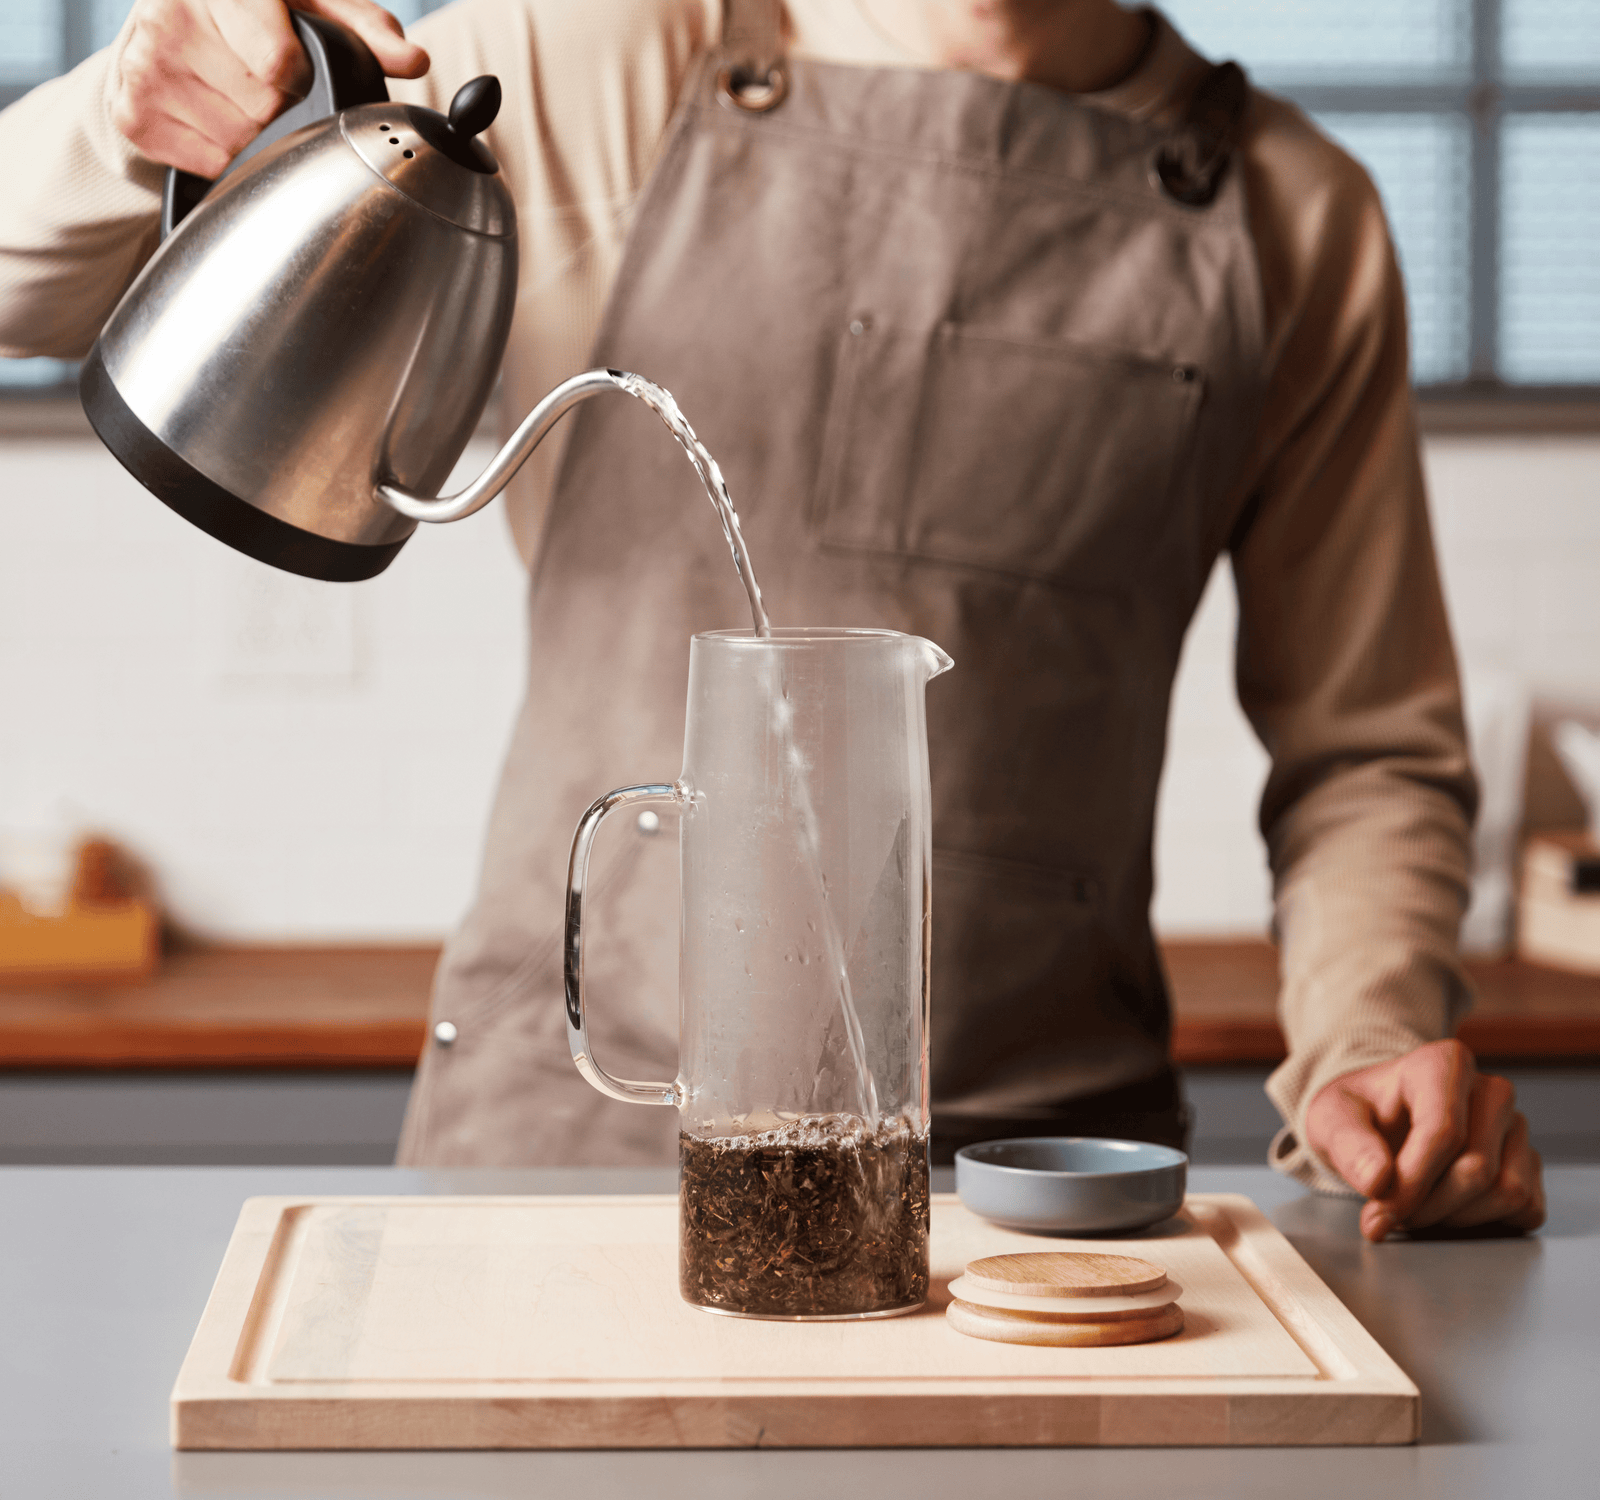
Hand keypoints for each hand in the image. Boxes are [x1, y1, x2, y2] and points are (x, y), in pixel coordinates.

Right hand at [112, 0, 428, 178]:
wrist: (170, 23)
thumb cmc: (254, 13)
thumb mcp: (313, 5)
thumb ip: (366, 30)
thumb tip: (413, 60)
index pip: (278, 63)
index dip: (297, 78)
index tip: (291, 68)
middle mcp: (169, 16)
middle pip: (261, 109)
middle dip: (278, 108)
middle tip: (263, 82)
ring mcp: (143, 67)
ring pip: (236, 141)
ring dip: (252, 133)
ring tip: (237, 95)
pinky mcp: (132, 114)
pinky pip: (208, 164)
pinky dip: (222, 154)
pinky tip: (214, 116)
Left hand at [1305, 1039, 1545, 1241]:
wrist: (1382, 1120)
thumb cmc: (1359, 1113)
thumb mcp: (1331, 1118)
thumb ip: (1348, 1145)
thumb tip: (1378, 1181)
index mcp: (1445, 1063)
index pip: (1443, 1133)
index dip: (1411, 1182)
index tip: (1378, 1212)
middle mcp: (1491, 1091)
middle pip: (1477, 1170)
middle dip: (1428, 1205)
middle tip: (1390, 1213)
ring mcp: (1516, 1127)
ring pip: (1508, 1193)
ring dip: (1456, 1217)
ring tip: (1416, 1205)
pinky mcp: (1530, 1162)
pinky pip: (1526, 1209)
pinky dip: (1485, 1222)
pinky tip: (1447, 1207)